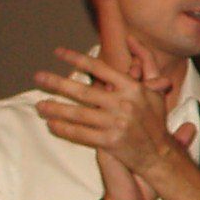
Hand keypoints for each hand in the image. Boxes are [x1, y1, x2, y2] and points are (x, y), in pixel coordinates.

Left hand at [34, 44, 190, 194]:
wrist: (160, 155)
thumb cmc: (155, 122)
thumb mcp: (154, 93)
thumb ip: (145, 68)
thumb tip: (133, 44)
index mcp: (133, 88)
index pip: (99, 68)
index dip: (77, 59)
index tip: (57, 53)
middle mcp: (124, 104)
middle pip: (83, 91)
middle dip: (57, 83)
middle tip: (38, 77)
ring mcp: (116, 124)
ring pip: (78, 114)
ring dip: (55, 109)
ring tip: (39, 105)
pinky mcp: (110, 142)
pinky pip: (81, 134)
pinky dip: (64, 129)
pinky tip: (52, 125)